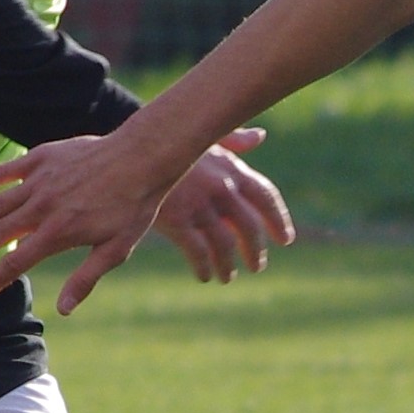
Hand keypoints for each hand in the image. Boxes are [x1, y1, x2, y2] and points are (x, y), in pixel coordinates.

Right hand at [0, 124, 260, 314]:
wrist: (142, 157)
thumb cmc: (133, 207)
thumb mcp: (116, 249)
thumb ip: (86, 278)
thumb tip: (64, 310)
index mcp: (59, 233)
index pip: (18, 262)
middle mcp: (43, 208)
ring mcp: (39, 181)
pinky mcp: (40, 158)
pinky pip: (2, 172)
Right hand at [149, 136, 293, 282]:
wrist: (127, 153)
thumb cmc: (166, 144)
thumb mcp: (202, 138)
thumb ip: (233, 140)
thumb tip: (260, 136)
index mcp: (231, 168)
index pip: (266, 196)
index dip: (278, 220)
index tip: (286, 239)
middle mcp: (221, 187)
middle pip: (250, 227)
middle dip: (255, 250)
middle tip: (257, 266)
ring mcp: (200, 204)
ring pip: (225, 245)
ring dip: (228, 265)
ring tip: (227, 276)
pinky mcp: (177, 220)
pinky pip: (199, 253)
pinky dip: (204, 267)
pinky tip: (204, 275)